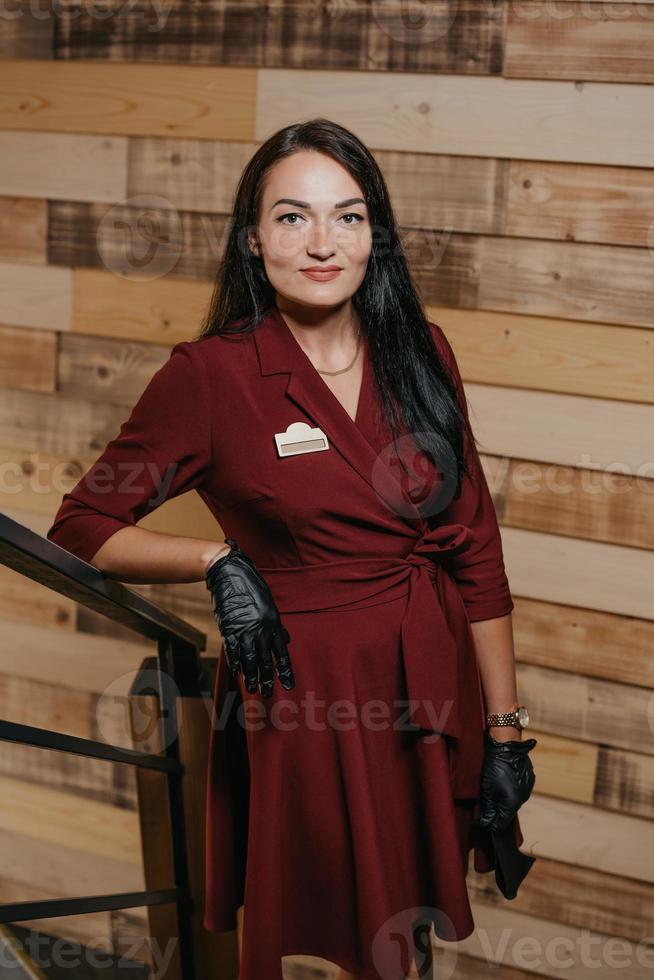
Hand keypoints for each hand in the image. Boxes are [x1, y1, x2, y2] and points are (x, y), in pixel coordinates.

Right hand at [205, 537, 294, 697]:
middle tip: (268, 693)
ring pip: (250, 659)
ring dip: (251, 676)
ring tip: (252, 689)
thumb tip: (284, 639)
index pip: (282, 652)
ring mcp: (244, 629)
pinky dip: (235, 662)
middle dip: (268, 678)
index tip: (290, 685)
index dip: (285, 670)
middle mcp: (261, 628)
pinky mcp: (228, 627)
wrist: (230, 573)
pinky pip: (233, 650)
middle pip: (266, 660)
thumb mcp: (269, 604)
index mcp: (274, 622)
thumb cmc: (252, 586)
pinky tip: (237, 673)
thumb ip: (276, 624)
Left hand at [477, 730, 536, 831]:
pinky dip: (511, 791)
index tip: (484, 825)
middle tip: (487, 810)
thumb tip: (486, 823)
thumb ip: (489, 808)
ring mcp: (528, 789)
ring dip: (505, 801)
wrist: (506, 745)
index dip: (493, 825)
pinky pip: (519, 791)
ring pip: (515, 801)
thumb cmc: (494, 766)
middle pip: (509, 812)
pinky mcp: (529, 780)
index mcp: (513, 803)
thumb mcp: (487, 789)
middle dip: (498, 812)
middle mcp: (523, 798)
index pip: (503, 822)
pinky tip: (503, 784)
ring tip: (494, 794)